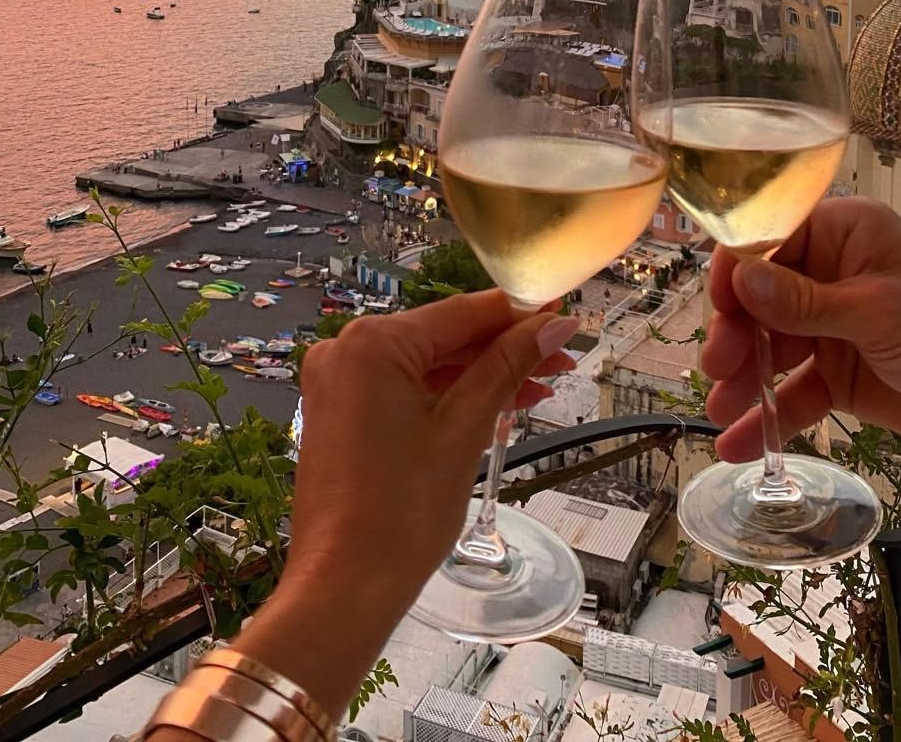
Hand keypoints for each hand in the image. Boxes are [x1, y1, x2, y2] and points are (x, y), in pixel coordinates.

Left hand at [235, 292, 578, 716]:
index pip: (460, 314)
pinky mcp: (339, 414)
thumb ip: (507, 366)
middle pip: (443, 338)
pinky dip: (447, 397)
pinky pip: (404, 390)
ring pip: (426, 366)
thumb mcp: (464, 428)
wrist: (344, 587)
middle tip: (562, 358)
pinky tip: (493, 406)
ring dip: (480, 376)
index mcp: (372, 343)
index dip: (517, 314)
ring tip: (539, 388)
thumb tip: (554, 322)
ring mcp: (338, 384)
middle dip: (503, 350)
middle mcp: (347, 351)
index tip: (562, 314)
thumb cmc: (401, 510)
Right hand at [701, 196, 900, 462]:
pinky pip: (792, 392)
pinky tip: (739, 443)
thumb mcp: (877, 312)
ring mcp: (831, 327)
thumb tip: (740, 279)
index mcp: (842, 236)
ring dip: (743, 380)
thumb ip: (805, 302)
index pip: (769, 240)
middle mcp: (829, 275)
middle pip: (759, 298)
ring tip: (719, 411)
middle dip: (736, 334)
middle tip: (717, 368)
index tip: (719, 309)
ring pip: (769, 348)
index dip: (736, 271)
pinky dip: (767, 416)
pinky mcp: (838, 375)